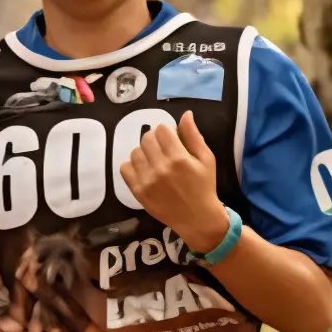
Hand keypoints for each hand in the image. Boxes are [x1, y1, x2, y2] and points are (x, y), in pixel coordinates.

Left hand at [118, 113, 230, 255]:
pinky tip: (143, 169)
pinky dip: (132, 166)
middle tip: (162, 149)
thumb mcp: (206, 158)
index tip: (171, 139)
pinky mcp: (138, 192)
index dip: (166, 131)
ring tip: (153, 160)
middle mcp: (161, 168)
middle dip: (154, 139)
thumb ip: (194, 135)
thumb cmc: (204, 186)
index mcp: (179, 158)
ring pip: (135, 152)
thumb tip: (185, 114)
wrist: (196, 217)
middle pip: (146, 138)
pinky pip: (125, 169)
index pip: (161, 130)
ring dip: (143, 152)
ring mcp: (147, 180)